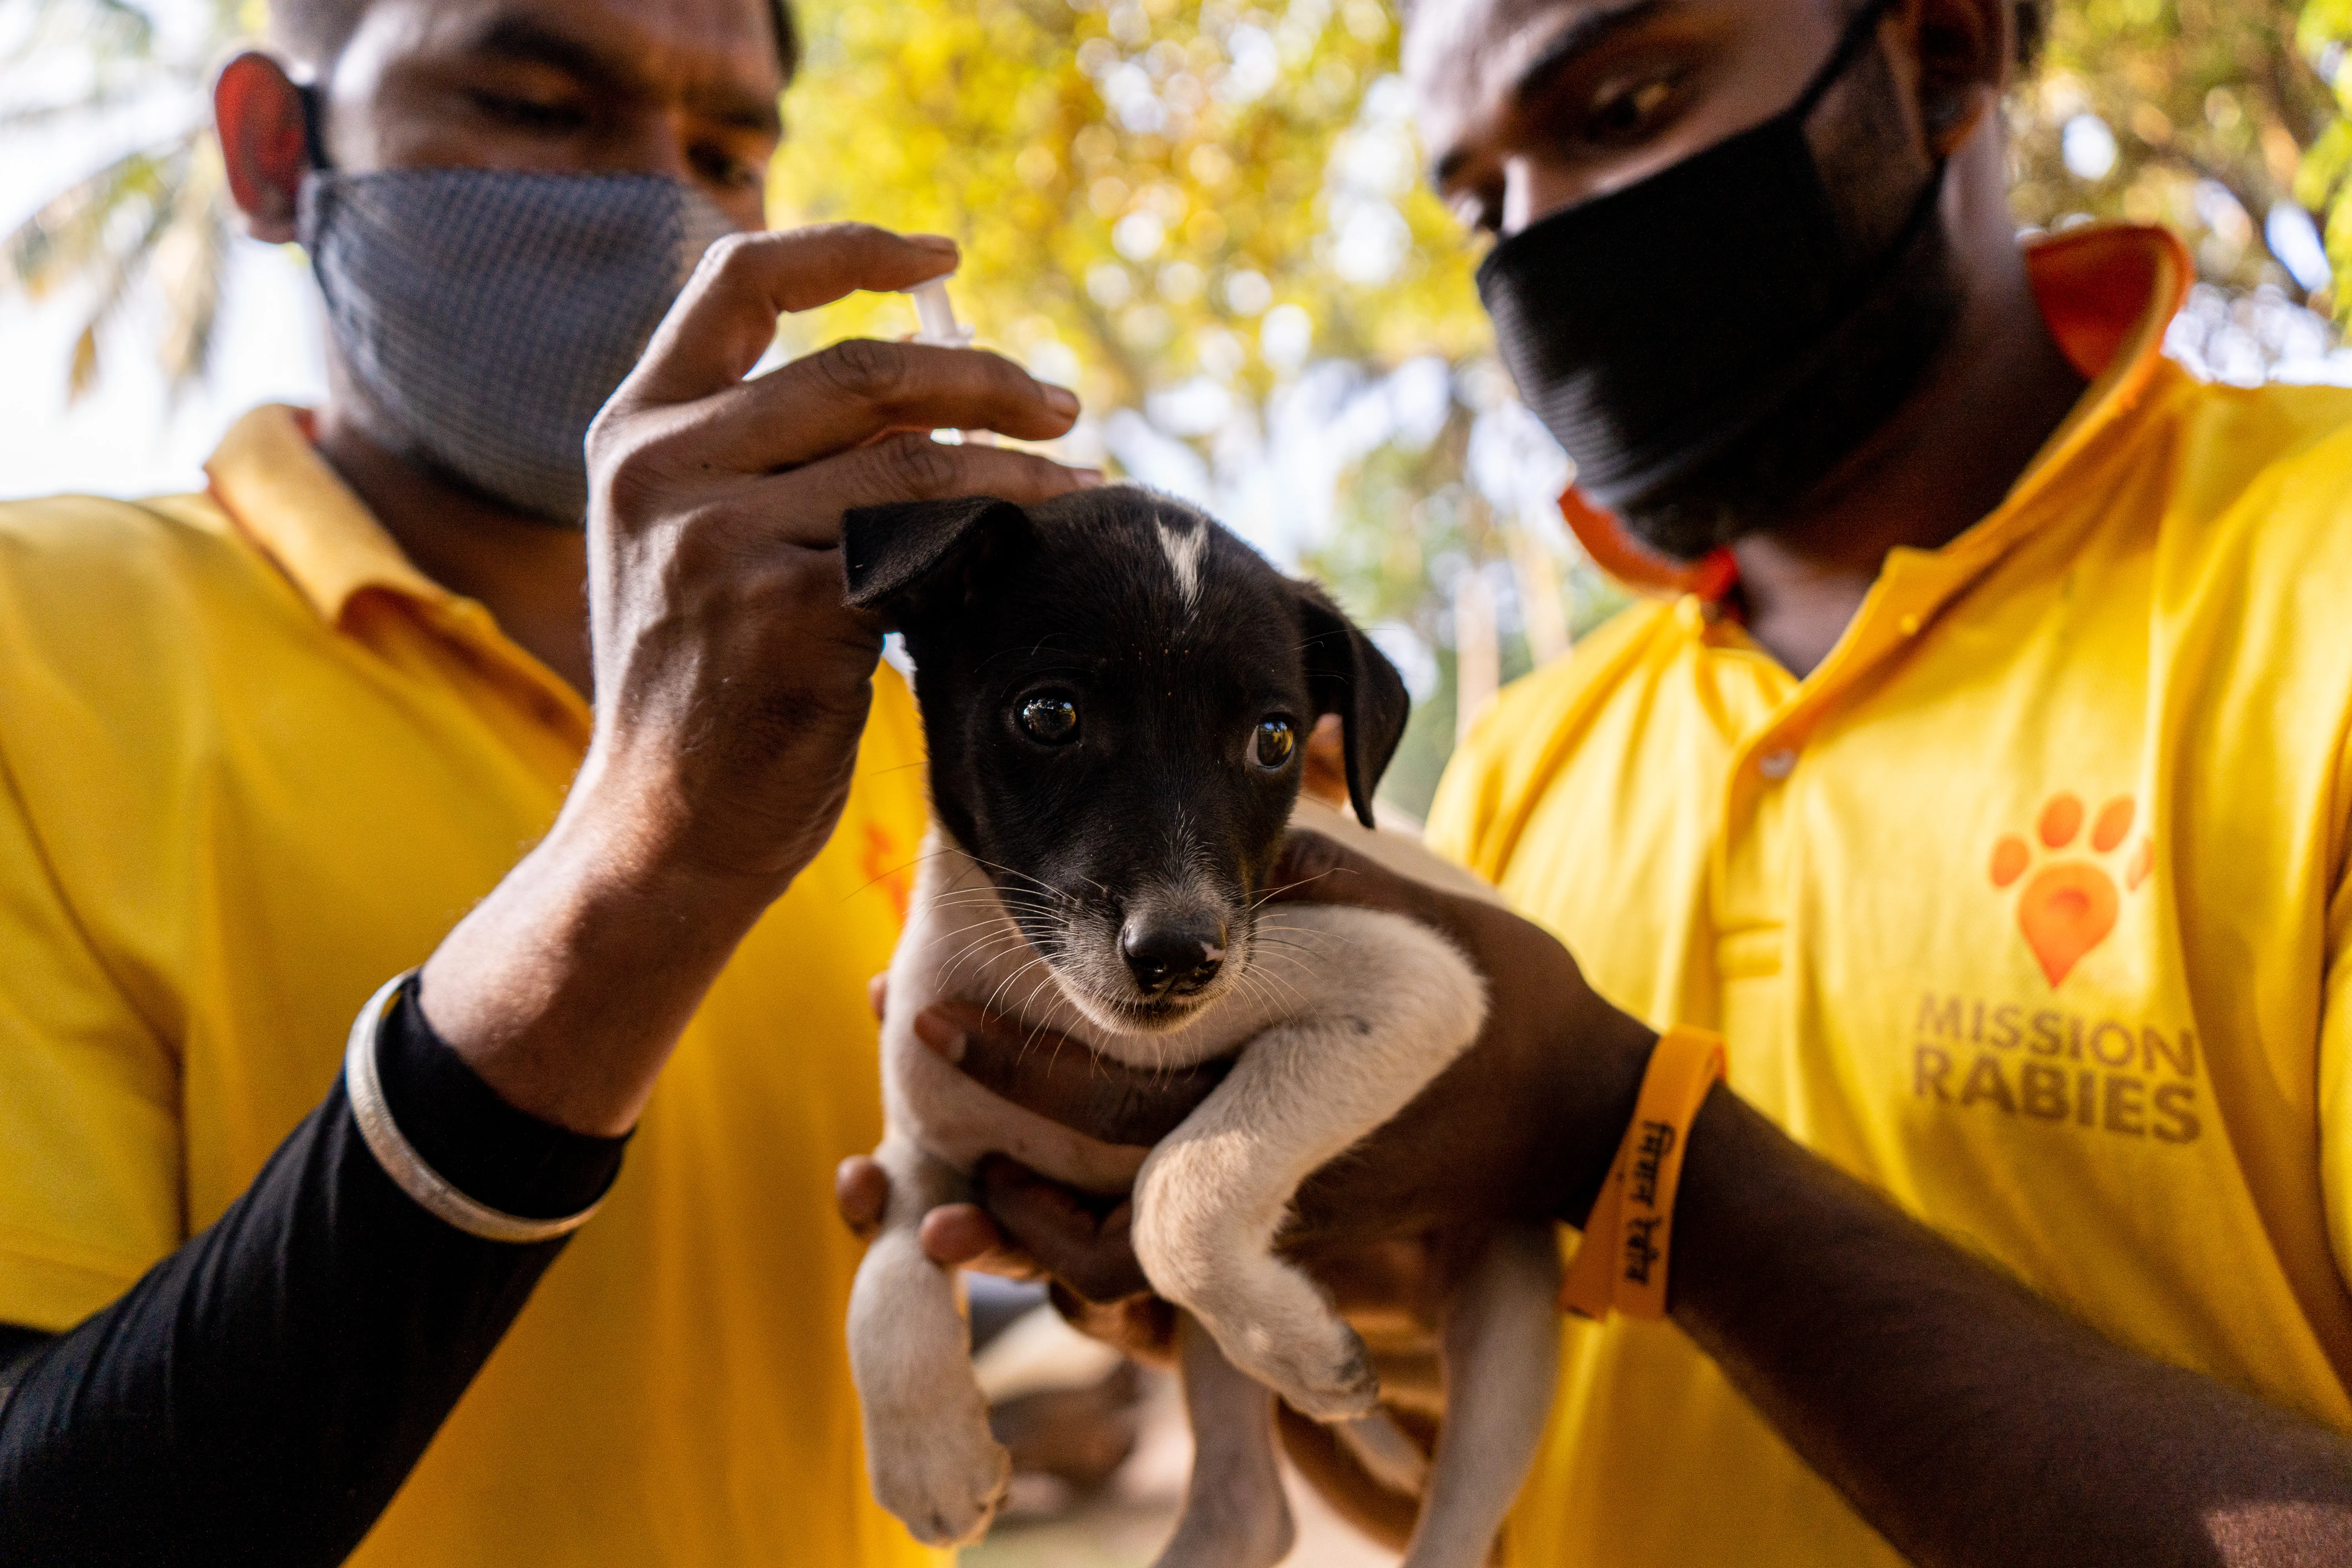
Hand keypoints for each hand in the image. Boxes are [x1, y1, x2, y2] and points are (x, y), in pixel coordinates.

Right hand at [422, 224, 1097, 1134]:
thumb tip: (933, 389)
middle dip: (983, 378)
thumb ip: (776, 457)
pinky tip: (1034, 561)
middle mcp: (663, 467)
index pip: (738, 280)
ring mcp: (718, 537)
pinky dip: (994, 546)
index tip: (946, 254)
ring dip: (1015, 469)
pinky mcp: (787, 612)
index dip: (850, 250)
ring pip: (909, 463)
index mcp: (637, 429)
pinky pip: (924, 551)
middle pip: (860, 369)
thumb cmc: (708, 687)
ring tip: (1078, 484)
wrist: (663, 829)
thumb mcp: (703, 544)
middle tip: (1061, 406)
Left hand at [838, 829, 1655, 1308]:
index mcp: (1293, 1069)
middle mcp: (1277, 1161)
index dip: (1014, 1051)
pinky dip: (1091, 1277)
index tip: (920, 1000)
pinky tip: (1031, 1236)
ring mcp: (1283, 1219)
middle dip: (990, 1128)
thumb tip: (1210, 834)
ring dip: (1024, 1235)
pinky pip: (1172, 1288)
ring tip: (940, 1190)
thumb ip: (1308, 875)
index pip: (1124, 1074)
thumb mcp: (1412, 911)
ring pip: (1123, 1263)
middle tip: (899, 1075)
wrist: (1578, 1114)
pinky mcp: (1292, 1245)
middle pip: (1100, 1173)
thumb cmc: (1497, 999)